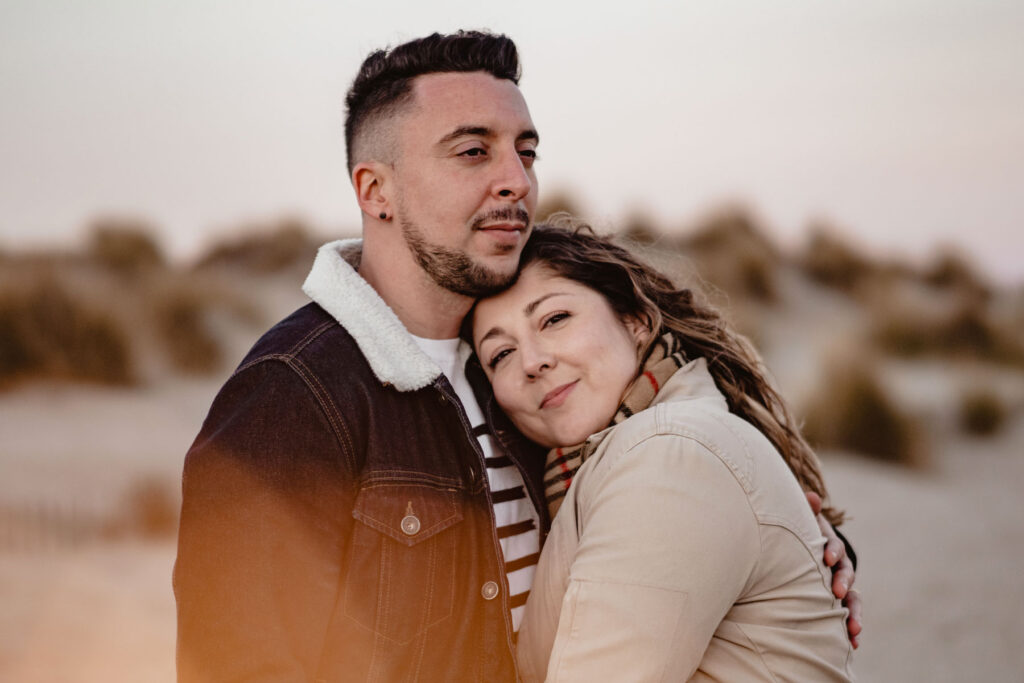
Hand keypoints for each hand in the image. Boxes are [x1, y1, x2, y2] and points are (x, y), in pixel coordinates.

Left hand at [805, 491, 861, 647]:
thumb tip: (810, 496)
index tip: (826, 558)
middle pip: (847, 573)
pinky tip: (853, 644)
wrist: (802, 550)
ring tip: (854, 630)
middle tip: (837, 592)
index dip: (832, 550)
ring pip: (853, 599)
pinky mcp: (838, 602)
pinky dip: (851, 627)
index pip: (834, 546)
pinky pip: (848, 615)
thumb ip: (806, 512)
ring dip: (854, 613)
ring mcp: (841, 585)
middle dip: (843, 582)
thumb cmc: (798, 534)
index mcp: (829, 545)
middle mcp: (840, 566)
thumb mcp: (801, 522)